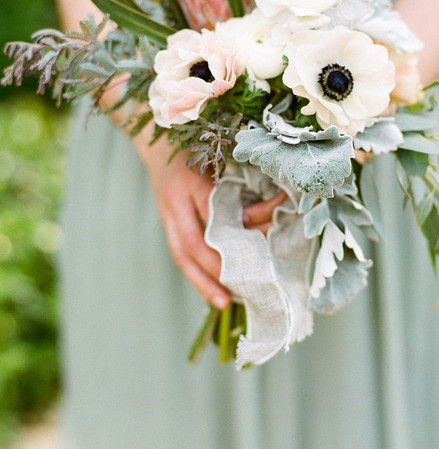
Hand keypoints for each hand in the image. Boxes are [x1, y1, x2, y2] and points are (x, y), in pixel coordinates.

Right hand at [135, 132, 286, 306]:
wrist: (158, 146)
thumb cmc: (200, 149)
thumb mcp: (221, 159)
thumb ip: (241, 185)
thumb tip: (269, 215)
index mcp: (192, 181)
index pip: (215, 211)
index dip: (235, 231)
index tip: (261, 244)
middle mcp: (175, 201)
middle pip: (192, 242)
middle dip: (217, 267)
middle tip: (241, 287)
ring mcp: (166, 214)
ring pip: (181, 255)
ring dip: (202, 281)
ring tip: (223, 302)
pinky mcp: (165, 224)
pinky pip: (179, 254)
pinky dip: (196, 274)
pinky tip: (212, 291)